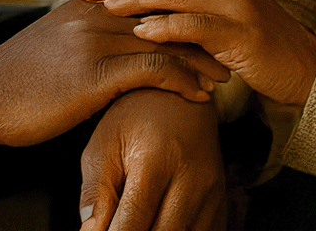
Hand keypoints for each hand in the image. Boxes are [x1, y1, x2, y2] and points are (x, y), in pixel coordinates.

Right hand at [0, 0, 231, 147]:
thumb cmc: (10, 80)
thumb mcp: (49, 44)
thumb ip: (80, 34)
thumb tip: (103, 40)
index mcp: (86, 5)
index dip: (182, 11)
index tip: (207, 27)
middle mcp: (94, 15)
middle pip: (165, 14)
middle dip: (201, 30)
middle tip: (229, 47)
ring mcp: (94, 42)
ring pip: (166, 40)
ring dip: (202, 58)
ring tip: (225, 75)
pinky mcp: (93, 75)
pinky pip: (153, 71)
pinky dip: (183, 82)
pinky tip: (200, 96)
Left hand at [78, 0, 315, 104]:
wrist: (307, 69)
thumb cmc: (261, 49)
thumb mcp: (224, 20)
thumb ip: (192, 8)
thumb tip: (144, 10)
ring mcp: (236, 1)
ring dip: (135, 0)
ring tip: (105, 6)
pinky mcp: (241, 28)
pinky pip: (195, 24)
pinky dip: (166, 26)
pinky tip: (141, 31)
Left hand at [79, 89, 224, 230]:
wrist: (180, 97)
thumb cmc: (136, 118)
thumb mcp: (104, 145)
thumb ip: (96, 192)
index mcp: (155, 162)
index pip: (132, 224)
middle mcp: (191, 181)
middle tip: (117, 227)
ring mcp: (211, 196)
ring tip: (136, 224)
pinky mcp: (220, 205)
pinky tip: (157, 225)